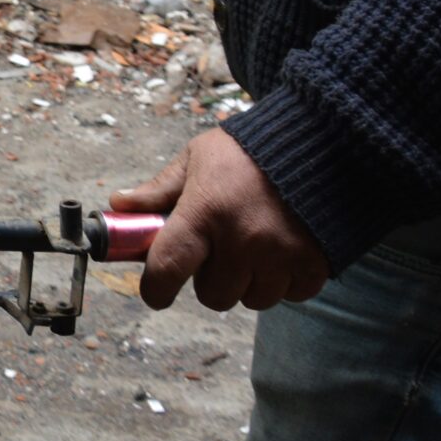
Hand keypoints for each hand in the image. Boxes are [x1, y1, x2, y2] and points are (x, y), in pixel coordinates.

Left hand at [113, 127, 328, 311]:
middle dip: (211, 279)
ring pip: (252, 300)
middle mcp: (242, 239)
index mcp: (205, 210)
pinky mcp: (314, 263)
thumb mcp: (197, 158)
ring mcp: (281, 254)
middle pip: (213, 295)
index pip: (168, 267)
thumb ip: (160, 188)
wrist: (320, 141)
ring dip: (248, 283)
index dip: (156, 289)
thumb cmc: (248, 151)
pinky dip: (284, 282)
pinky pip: (290, 296)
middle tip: (218, 252)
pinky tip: (282, 252)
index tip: (156, 293)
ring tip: (252, 248)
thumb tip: (119, 205)